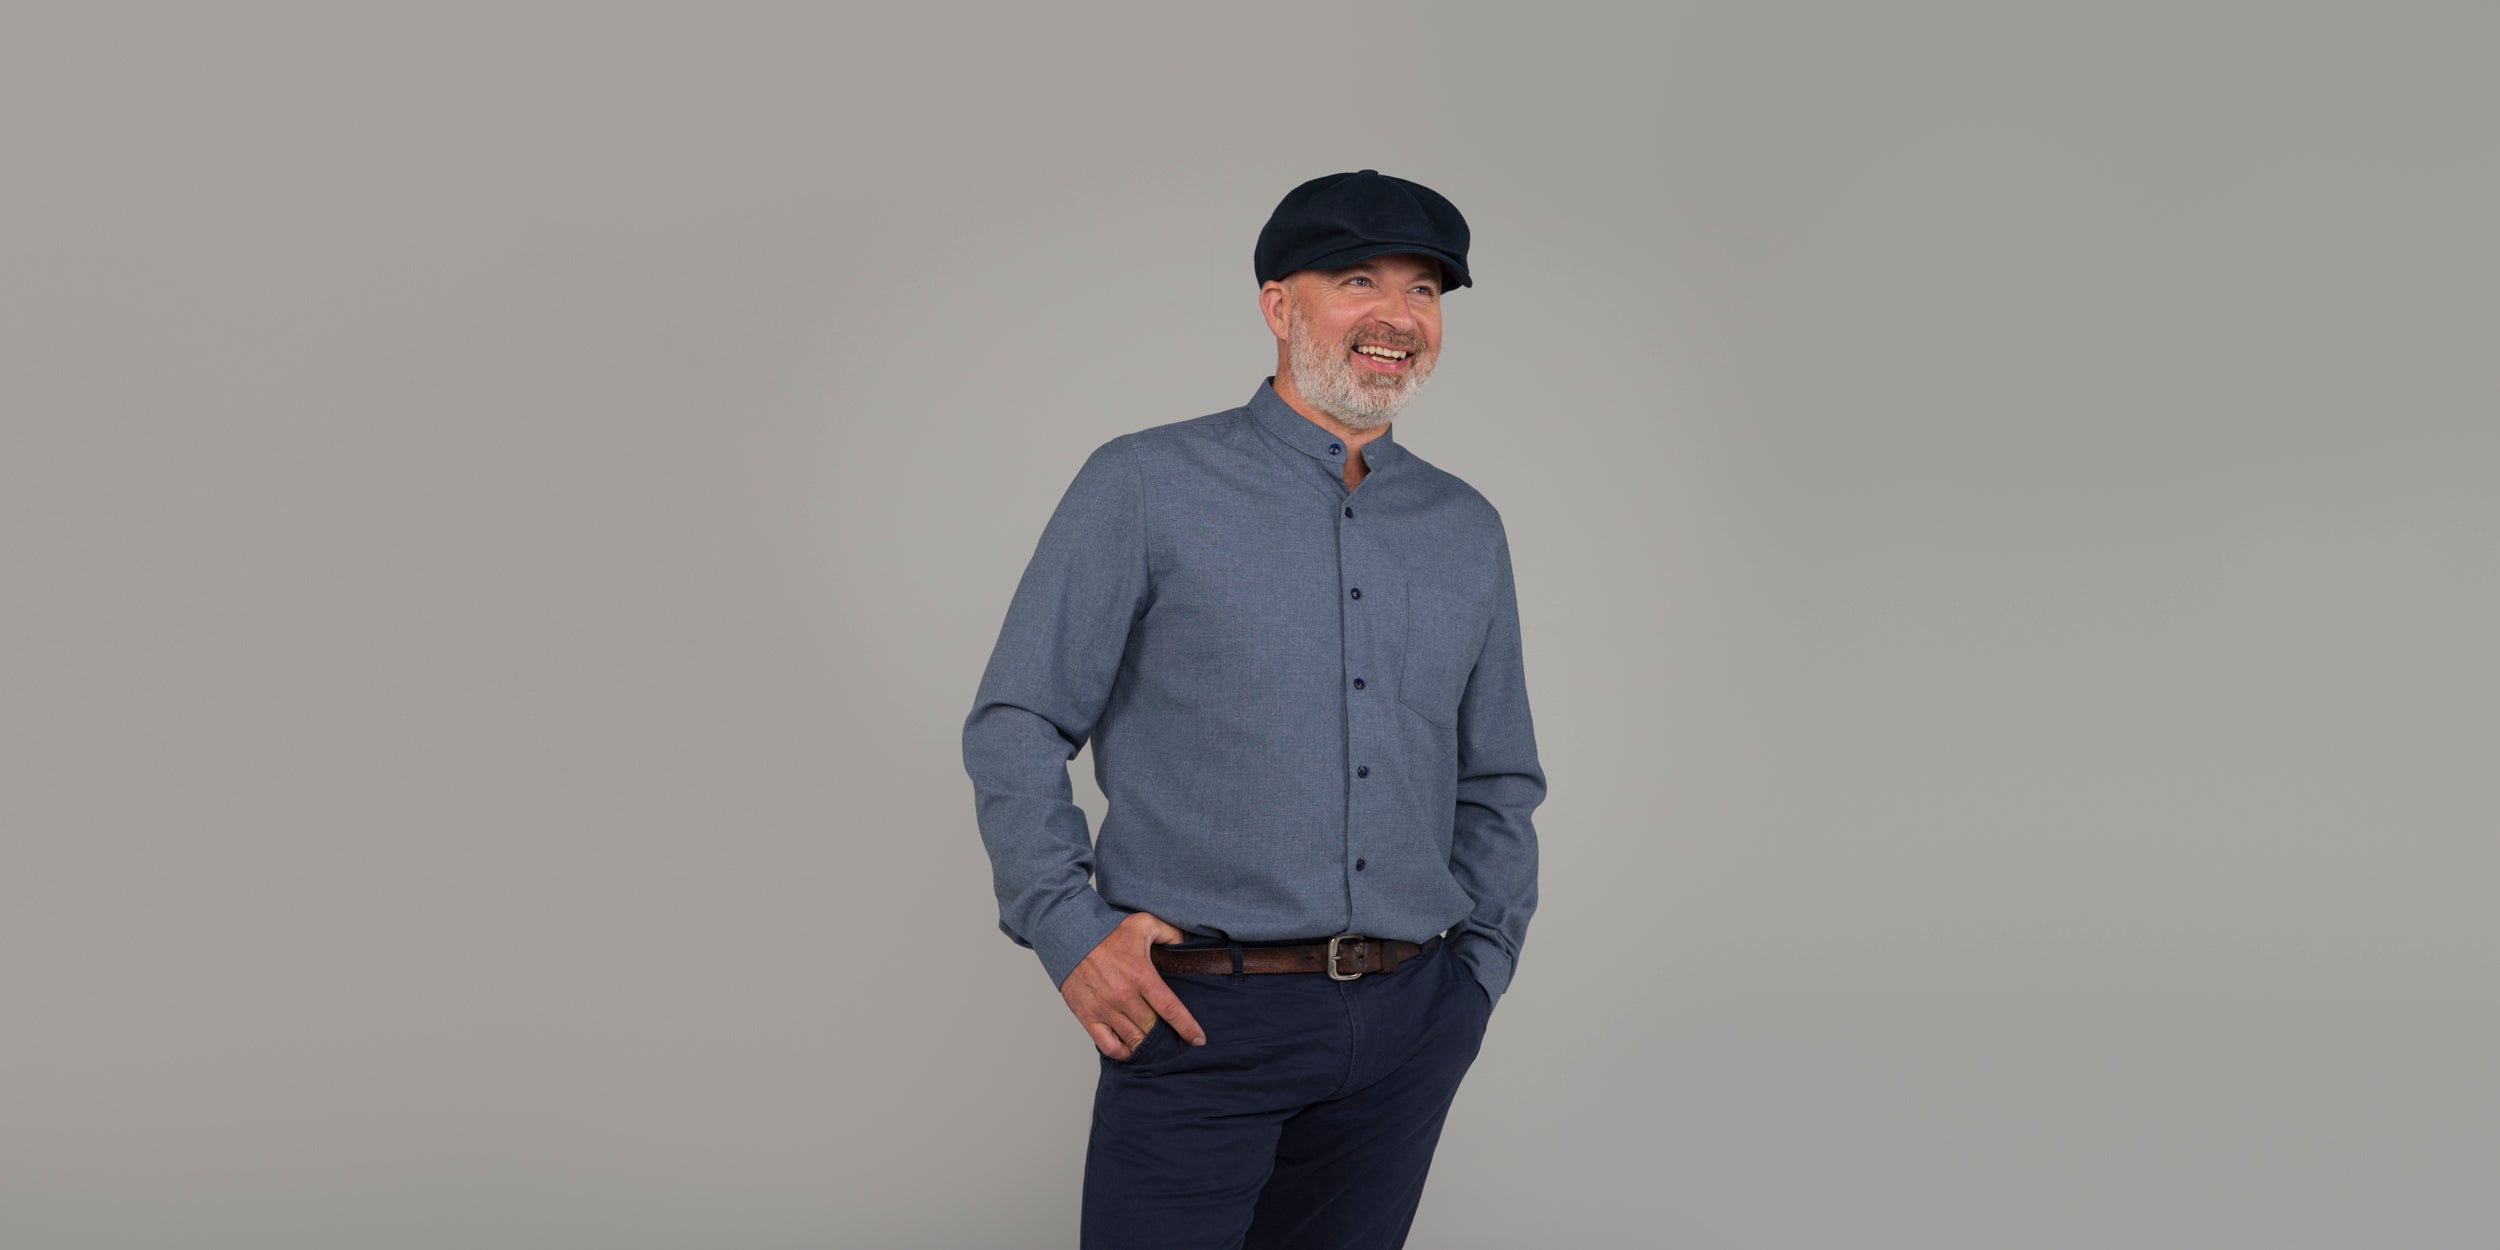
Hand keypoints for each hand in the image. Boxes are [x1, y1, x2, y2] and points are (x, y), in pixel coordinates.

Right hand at [1061, 911, 1206, 1058]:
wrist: (1068, 937)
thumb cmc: (1106, 932)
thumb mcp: (1143, 923)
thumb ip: (1170, 932)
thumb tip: (1186, 945)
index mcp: (1141, 975)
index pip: (1171, 1009)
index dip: (1188, 1027)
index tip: (1198, 1039)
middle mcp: (1124, 996)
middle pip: (1153, 1029)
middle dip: (1168, 1039)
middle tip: (1176, 1043)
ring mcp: (1105, 1008)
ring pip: (1134, 1040)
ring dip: (1147, 1046)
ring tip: (1156, 1047)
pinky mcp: (1088, 1016)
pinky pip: (1108, 1045)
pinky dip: (1122, 1052)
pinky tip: (1131, 1049)